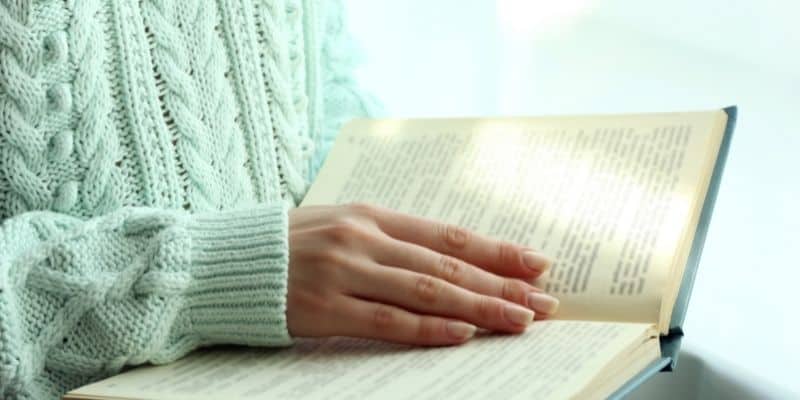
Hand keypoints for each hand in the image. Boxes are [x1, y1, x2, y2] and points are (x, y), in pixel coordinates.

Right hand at [286, 203, 558, 345]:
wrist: (222, 261)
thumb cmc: (290, 245)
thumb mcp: (343, 227)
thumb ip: (393, 242)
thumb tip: (453, 263)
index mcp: (372, 215)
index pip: (450, 235)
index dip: (498, 251)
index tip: (539, 265)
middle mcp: (364, 239)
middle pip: (448, 264)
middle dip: (502, 285)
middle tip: (546, 303)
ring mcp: (344, 272)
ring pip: (427, 291)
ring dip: (479, 307)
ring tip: (520, 321)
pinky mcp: (324, 307)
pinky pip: (387, 320)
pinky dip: (429, 328)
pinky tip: (463, 334)